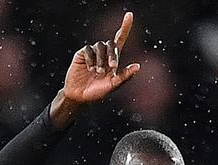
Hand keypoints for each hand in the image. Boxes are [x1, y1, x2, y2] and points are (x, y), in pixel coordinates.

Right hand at [50, 12, 139, 127]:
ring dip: (101, 60)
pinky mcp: (81, 54)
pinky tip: (90, 69)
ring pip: (100, 46)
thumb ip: (125, 76)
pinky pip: (88, 50)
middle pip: (112, 44)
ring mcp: (92, 52)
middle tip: (112, 67)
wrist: (79, 96)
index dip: (125, 27)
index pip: (120, 39)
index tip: (129, 15)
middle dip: (113, 55)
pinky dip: (91, 59)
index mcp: (113, 58)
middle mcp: (103, 53)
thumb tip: (138, 66)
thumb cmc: (97, 91)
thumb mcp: (113, 85)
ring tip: (98, 72)